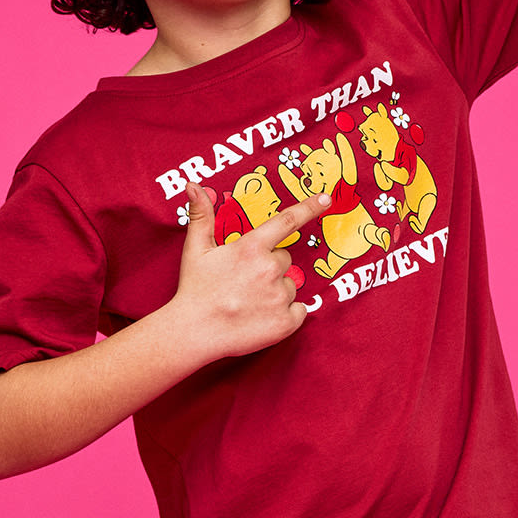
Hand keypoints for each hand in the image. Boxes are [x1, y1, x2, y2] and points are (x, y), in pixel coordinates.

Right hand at [171, 182, 328, 361]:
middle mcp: (270, 269)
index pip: (287, 221)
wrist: (193, 332)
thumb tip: (192, 185)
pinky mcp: (286, 322)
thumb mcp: (196, 249)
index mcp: (252, 248)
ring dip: (276, 291)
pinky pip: (298, 310)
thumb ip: (201, 215)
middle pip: (284, 259)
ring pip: (290, 285)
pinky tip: (263, 317)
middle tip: (245, 281)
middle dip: (269, 266)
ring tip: (249, 301)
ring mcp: (279, 297)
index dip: (309, 207)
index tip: (325, 198)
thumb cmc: (195, 288)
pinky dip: (286, 314)